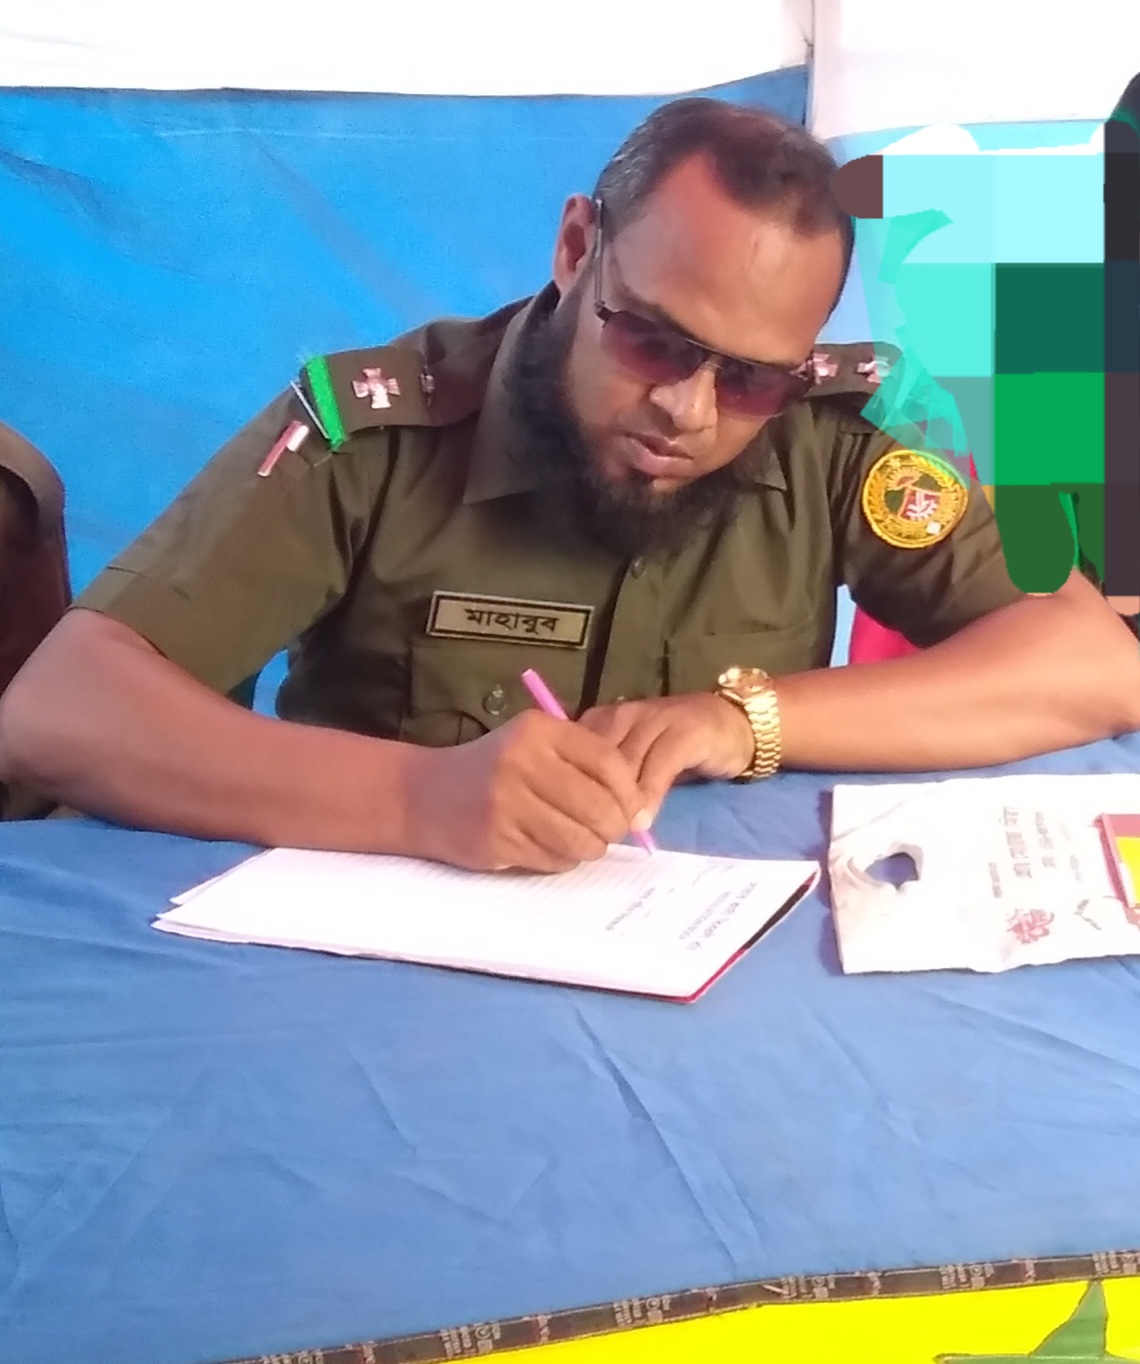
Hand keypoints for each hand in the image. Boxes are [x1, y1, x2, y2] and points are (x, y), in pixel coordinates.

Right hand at [403, 711, 648, 873]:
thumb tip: (638, 807)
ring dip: (590, 848)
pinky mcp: (497, 840)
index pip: (608, 762)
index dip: (630, 793)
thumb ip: (582, 764)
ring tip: (580, 841)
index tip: (635, 811)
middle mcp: (522, 762)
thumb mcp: (533, 746)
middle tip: (610, 832)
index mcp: (538, 731)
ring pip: (580, 840)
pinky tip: (549, 847)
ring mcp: (507, 803)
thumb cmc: (493, 769)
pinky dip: (562, 859)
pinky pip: (554, 859)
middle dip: (614, 827)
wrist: (424, 795)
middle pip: (599, 806)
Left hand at [577, 693, 754, 822]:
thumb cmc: (674, 749)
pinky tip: (644, 821)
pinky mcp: (683, 731)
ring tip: (615, 833)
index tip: (570, 825)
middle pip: (592, 762)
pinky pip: (658, 766)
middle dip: (590, 801)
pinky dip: (648, 796)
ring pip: (622, 765)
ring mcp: (654, 719)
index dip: (569, 793)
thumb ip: (605, 782)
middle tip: (592, 835)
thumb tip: (577, 821)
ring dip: (617, 803)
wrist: (732, 723)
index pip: (570, 757)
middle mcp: (622, 715)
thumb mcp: (633, 763)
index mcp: (601, 721)